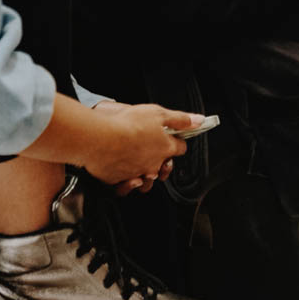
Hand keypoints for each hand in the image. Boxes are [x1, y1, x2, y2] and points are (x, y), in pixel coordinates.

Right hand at [81, 103, 196, 185]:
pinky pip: (125, 186)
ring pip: (147, 181)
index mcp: (164, 148)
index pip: (180, 148)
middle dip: (162, 161)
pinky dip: (126, 183)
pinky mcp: (118, 179)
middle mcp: (153, 164)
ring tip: (139, 165)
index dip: (177, 141)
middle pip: (164, 168)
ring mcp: (136, 173)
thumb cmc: (128, 124)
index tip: (173, 138)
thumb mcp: (157, 113)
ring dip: (145, 175)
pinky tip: (123, 174)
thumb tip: (198, 121)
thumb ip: (179, 119)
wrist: (100, 138)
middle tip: (154, 151)